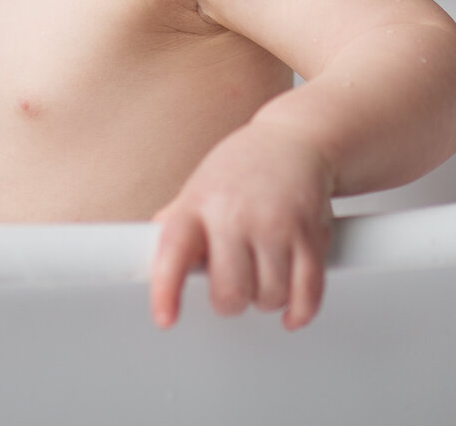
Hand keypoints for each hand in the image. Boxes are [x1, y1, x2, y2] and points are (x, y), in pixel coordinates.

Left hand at [148, 121, 333, 331]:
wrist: (297, 138)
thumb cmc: (244, 165)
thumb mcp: (200, 186)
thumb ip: (177, 222)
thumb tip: (144, 252)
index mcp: (199, 204)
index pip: (174, 252)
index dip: (167, 290)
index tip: (166, 318)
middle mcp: (236, 214)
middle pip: (229, 291)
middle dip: (230, 301)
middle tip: (232, 285)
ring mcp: (276, 224)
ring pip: (269, 296)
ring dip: (266, 300)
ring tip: (263, 275)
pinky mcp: (311, 235)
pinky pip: (307, 293)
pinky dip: (299, 310)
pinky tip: (291, 307)